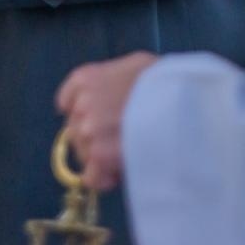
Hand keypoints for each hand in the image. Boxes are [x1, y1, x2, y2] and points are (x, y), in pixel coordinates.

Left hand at [55, 52, 159, 191]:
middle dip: (95, 138)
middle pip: (76, 131)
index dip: (84, 115)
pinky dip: (102, 179)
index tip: (98, 122)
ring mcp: (88, 129)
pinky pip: (91, 176)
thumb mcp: (132, 65)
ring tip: (127, 154)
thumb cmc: (162, 80)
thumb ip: (112, 79)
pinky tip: (118, 174)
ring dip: (101, 158)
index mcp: (85, 79)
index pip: (66, 102)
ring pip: (84, 153)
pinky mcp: (99, 154)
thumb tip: (113, 97)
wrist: (178, 97)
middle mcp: (81, 103)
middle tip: (121, 140)